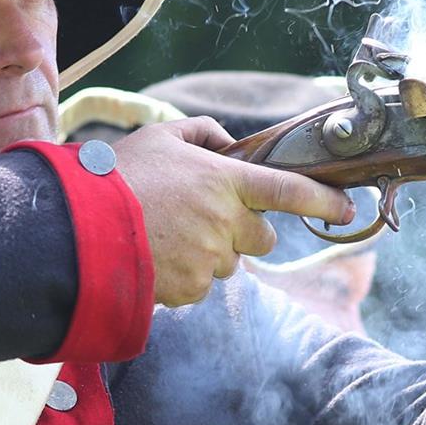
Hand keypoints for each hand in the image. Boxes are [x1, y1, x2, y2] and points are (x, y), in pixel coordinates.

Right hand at [113, 117, 354, 305]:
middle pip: (262, 239)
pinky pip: (202, 285)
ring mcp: (210, 260)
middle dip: (244, 232)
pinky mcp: (191, 289)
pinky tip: (158, 257)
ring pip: (230, 263)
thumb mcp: (160, 137)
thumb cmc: (119, 177)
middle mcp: (226, 223)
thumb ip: (204, 135)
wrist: (77, 229)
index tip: (348, 208)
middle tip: (205, 219)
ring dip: (211, 253)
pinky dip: (187, 275)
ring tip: (168, 236)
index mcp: (225, 182)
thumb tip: (230, 145)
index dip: (324, 202)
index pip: (290, 191)